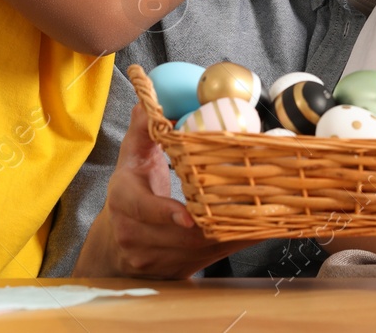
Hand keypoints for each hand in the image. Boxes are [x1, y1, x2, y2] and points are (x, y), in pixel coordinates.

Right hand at [71, 107, 239, 277]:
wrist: (118, 236)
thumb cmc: (131, 187)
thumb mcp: (133, 156)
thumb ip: (142, 129)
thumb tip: (147, 104)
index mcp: (123, 200)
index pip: (141, 209)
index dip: (165, 213)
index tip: (188, 216)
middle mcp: (132, 234)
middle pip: (177, 236)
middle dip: (213, 224)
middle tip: (246, 208)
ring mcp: (149, 258)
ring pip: (196, 252)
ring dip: (227, 236)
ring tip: (257, 218)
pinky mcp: (170, 271)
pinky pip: (205, 261)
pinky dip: (229, 246)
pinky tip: (251, 232)